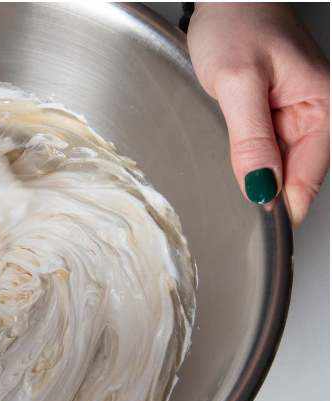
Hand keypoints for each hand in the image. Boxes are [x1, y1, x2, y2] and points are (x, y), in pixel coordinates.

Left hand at [188, 2, 328, 224]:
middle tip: (230, 211)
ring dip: (253, 179)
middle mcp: (314, 113)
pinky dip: (246, 162)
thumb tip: (262, 189)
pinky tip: (228, 164)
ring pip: (275, 168)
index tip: (254, 228)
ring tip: (227, 178)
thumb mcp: (238, 82)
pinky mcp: (272, 113)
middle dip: (264, 194)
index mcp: (322, 106)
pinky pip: (262, 151)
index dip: (281, 206)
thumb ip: (251, 139)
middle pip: (293, 177)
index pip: (308, 179)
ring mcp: (293, 114)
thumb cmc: (236, 22)